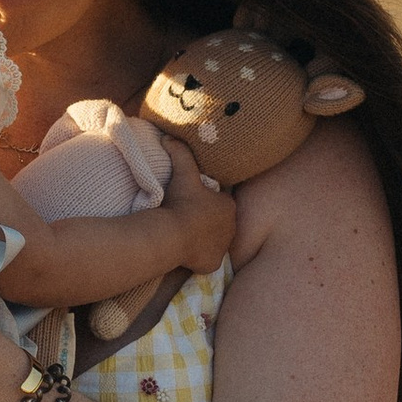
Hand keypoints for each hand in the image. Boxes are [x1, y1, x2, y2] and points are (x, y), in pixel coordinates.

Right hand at [156, 139, 237, 275]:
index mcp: (229, 206)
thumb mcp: (183, 173)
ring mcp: (223, 248)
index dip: (207, 202)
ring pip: (214, 242)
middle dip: (207, 221)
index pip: (220, 202)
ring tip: (186, 235)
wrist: (174, 234)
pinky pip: (207, 260)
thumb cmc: (182, 202)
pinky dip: (199, 257)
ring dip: (204, 239)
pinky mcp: (212, 264)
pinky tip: (187, 252)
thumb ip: (180, 152)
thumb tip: (169, 137)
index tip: (192, 202)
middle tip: (188, 219)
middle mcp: (232, 228)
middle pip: (219, 223)